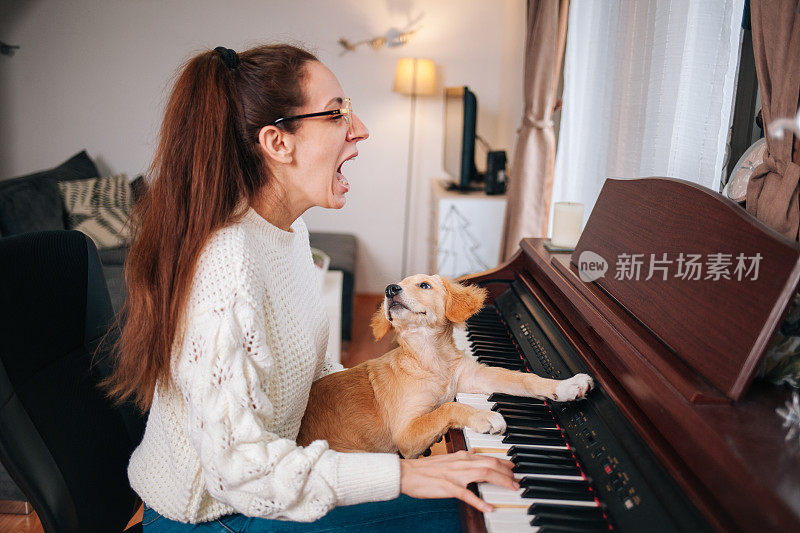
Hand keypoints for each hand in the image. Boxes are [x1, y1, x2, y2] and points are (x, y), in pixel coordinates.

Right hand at [399, 450, 517, 512]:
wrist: (406, 473)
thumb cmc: (425, 469)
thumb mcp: (447, 459)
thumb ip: (463, 457)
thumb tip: (476, 453)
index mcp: (461, 456)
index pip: (488, 457)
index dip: (504, 463)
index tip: (514, 469)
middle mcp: (461, 462)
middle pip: (491, 464)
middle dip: (507, 473)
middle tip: (517, 481)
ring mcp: (455, 474)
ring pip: (484, 474)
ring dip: (501, 482)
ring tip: (512, 490)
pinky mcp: (448, 487)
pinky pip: (467, 494)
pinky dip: (480, 502)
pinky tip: (489, 508)